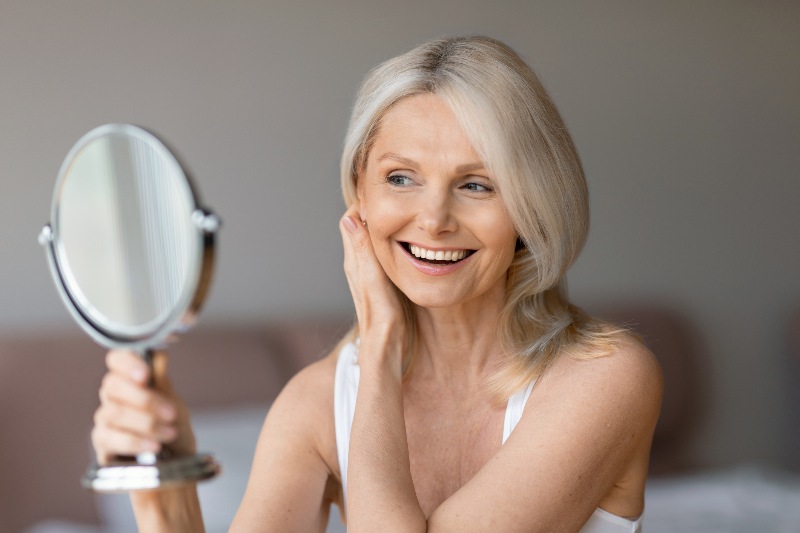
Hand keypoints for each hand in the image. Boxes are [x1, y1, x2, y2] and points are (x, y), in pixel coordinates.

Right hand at [91, 350, 195, 464]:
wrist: (175, 460)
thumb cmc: (172, 425)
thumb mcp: (174, 402)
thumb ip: (162, 382)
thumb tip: (159, 357)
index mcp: (130, 378)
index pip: (116, 359)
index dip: (127, 363)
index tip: (146, 376)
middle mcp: (112, 395)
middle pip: (113, 386)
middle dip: (145, 400)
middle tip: (171, 413)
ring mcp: (104, 418)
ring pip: (113, 413)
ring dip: (146, 424)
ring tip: (169, 433)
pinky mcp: (102, 442)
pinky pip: (110, 437)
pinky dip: (135, 441)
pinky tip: (154, 446)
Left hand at [339, 204, 406, 365]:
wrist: (385, 347)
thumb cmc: (382, 317)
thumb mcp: (374, 281)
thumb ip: (363, 251)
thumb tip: (349, 219)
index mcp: (355, 261)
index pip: (350, 221)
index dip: (360, 202)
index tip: (374, 185)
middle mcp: (357, 265)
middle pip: (358, 227)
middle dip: (368, 207)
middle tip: (385, 188)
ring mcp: (367, 274)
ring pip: (368, 239)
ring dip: (376, 222)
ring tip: (392, 205)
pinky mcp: (377, 282)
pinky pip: (377, 252)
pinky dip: (385, 238)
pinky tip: (398, 237)